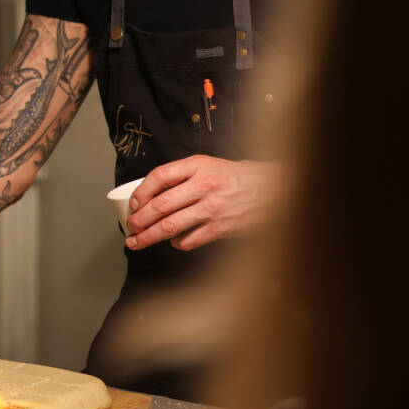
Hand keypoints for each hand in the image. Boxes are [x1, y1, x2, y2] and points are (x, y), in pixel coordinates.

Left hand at [123, 156, 278, 251]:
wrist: (278, 190)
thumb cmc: (243, 177)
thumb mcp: (213, 165)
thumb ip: (186, 175)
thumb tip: (156, 192)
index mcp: (199, 165)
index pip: (160, 176)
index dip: (142, 191)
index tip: (134, 203)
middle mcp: (203, 186)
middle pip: (160, 206)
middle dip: (140, 220)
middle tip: (130, 228)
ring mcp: (212, 209)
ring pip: (170, 227)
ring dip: (149, 237)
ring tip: (137, 242)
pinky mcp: (221, 228)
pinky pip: (189, 240)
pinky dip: (177, 243)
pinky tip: (174, 242)